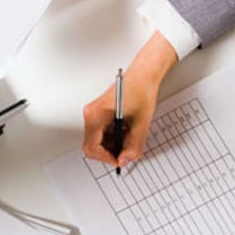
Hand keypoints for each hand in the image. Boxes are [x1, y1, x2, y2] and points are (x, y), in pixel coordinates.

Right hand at [81, 32, 176, 167]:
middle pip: (93, 145)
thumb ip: (134, 146)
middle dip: (111, 151)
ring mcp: (94, 114)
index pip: (91, 147)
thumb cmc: (140, 90)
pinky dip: (115, 136)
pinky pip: (102, 133)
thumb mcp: (141, 123)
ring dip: (115, 143)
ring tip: (131, 134)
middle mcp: (91, 114)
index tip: (119, 160)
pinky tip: (128, 129)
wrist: (143, 74)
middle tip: (128, 149)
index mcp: (96, 115)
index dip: (105, 158)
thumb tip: (125, 160)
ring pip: (98, 140)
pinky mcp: (99, 114)